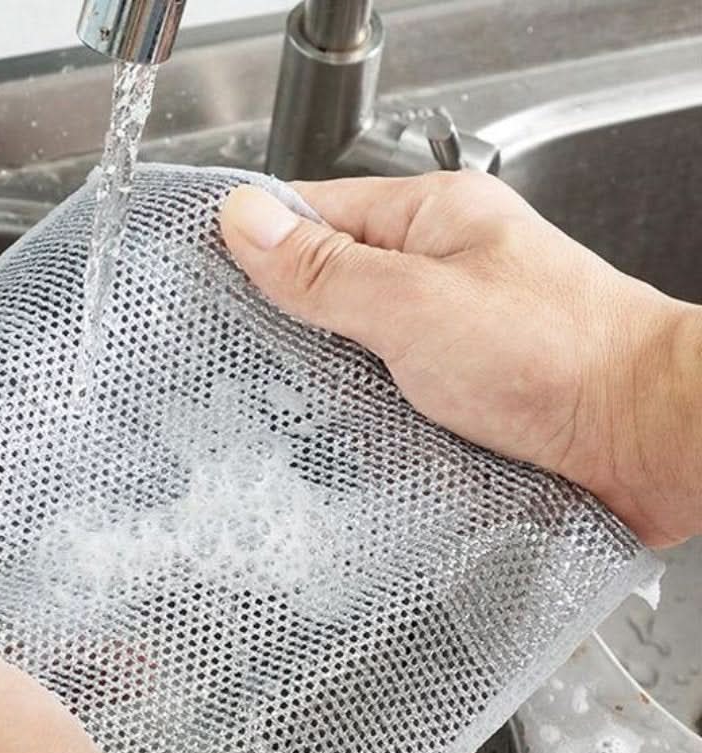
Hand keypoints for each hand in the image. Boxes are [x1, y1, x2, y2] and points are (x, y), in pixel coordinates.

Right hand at [220, 172, 701, 546]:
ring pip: (356, 347)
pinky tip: (338, 437)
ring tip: (285, 407)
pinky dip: (362, 413)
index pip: (313, 213)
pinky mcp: (462, 391)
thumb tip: (246, 223)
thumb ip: (325, 269)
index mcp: (432, 218)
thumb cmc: (558, 357)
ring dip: (326, 378)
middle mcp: (441, 271)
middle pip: (331, 284)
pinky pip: (388, 392)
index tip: (206, 283)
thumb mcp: (414, 304)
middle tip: (241, 362)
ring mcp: (452, 333)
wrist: (648, 439)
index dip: (256, 246)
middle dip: (287, 324)